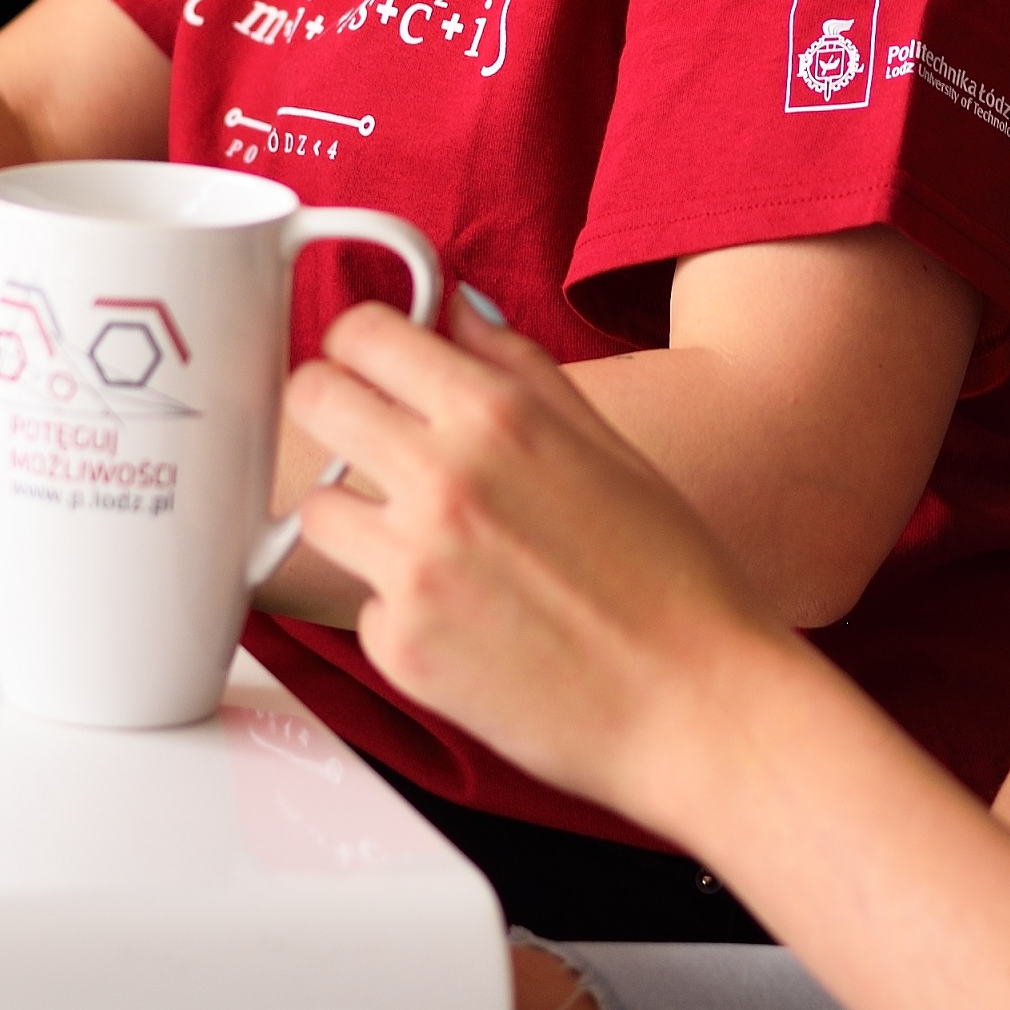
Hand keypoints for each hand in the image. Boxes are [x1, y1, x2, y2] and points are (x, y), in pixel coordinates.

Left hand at [285, 294, 798, 837]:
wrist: (698, 702)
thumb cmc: (669, 573)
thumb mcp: (603, 441)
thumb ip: (513, 363)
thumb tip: (451, 307)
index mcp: (496, 415)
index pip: (361, 334)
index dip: (360, 346)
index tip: (368, 365)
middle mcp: (443, 481)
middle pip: (312, 399)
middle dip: (332, 409)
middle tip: (365, 436)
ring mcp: (414, 569)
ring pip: (317, 510)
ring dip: (358, 518)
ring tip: (433, 546)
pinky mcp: (401, 649)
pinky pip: (364, 605)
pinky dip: (402, 612)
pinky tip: (470, 621)